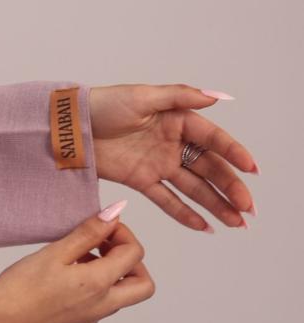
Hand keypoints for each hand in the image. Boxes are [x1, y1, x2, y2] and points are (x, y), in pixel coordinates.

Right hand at [0, 207, 153, 322]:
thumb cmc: (20, 288)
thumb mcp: (55, 251)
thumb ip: (89, 232)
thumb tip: (115, 213)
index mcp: (99, 284)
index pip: (135, 254)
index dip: (123, 234)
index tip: (102, 227)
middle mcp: (101, 307)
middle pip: (142, 285)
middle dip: (132, 261)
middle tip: (105, 246)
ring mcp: (90, 320)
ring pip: (120, 296)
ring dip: (111, 274)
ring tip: (77, 258)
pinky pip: (99, 306)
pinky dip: (94, 288)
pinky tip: (65, 278)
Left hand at [88, 84, 258, 230]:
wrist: (71, 127)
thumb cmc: (104, 104)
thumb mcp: (143, 96)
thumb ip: (180, 97)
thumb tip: (216, 97)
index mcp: (178, 120)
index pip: (213, 140)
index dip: (234, 154)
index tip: (252, 170)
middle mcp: (173, 143)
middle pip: (209, 169)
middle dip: (230, 188)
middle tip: (248, 208)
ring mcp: (158, 163)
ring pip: (193, 188)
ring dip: (215, 205)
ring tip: (236, 223)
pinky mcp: (141, 180)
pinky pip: (167, 200)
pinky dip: (185, 213)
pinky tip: (205, 226)